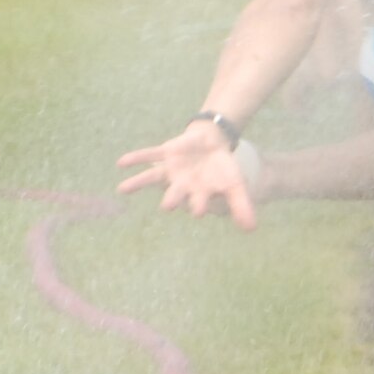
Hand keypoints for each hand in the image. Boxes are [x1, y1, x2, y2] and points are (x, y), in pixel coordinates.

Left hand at [116, 120, 258, 230]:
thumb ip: (241, 205)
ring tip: (122, 189)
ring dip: (138, 183)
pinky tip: (121, 163)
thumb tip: (251, 229)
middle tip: (167, 206)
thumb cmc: (221, 169)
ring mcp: (171, 169)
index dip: (198, 205)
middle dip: (171, 199)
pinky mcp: (165, 153)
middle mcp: (180, 185)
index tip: (199, 211)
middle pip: (174, 193)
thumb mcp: (235, 185)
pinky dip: (136, 158)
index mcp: (196, 194)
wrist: (213, 144)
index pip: (197, 202)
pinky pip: (148, 155)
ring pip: (152, 177)